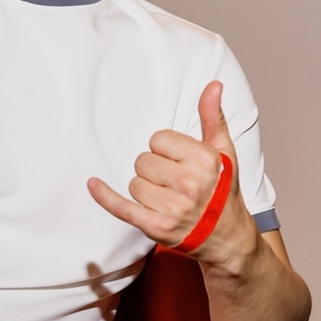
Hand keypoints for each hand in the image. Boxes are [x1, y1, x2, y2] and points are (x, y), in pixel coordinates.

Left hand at [87, 81, 249, 262]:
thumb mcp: (223, 151)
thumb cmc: (223, 189)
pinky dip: (104, 196)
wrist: (227, 236)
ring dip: (145, 189)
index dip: (167, 150)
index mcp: (204, 160)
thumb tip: (213, 85)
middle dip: (155, 170)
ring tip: (168, 198)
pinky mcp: (156, 227)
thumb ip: (213, 117)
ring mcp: (172, 208)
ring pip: (133, 183)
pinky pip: (121, 207)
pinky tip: (93, 184)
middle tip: (175, 183)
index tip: (181, 163)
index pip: (158, 140)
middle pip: (143, 160)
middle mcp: (189, 184)